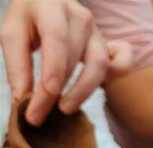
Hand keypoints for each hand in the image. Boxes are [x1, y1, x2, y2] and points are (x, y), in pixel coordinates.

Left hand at [0, 0, 130, 125]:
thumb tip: (22, 99)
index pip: (57, 39)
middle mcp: (80, 17)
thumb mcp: (13, 34)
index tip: (44, 97)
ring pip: (98, 64)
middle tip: (41, 114)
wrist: (49, 3)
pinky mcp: (108, 44)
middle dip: (58, 90)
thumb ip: (17, 64)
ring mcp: (98, 31)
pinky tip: (98, 89)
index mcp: (52, 7)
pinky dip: (116, 75)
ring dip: (83, 90)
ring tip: (65, 108)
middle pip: (75, 58)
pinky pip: (122, 63)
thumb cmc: (29, 20)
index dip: (53, 70)